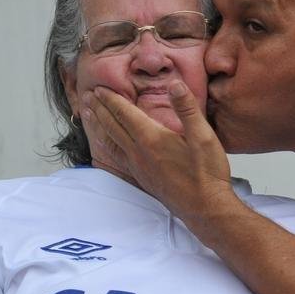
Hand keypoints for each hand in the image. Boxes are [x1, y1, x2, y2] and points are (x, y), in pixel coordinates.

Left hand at [82, 81, 232, 219]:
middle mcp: (139, 153)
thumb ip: (187, 108)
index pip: (125, 114)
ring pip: (112, 141)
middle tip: (87, 97)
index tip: (99, 88)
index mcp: (152, 138)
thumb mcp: (203, 136)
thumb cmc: (207, 173)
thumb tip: (174, 84)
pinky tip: (109, 144)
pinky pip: (118, 156)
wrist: (205, 209)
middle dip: (99, 109)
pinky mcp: (143, 178)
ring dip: (99, 126)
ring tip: (88, 116)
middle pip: (113, 126)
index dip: (111, 99)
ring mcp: (139, 167)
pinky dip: (108, 144)